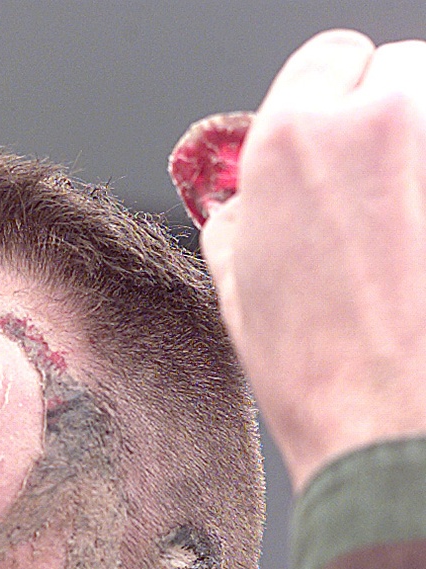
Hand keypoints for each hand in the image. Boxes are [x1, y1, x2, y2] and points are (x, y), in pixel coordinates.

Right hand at [200, 30, 425, 491]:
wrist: (393, 433)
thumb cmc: (319, 378)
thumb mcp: (239, 292)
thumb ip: (240, 220)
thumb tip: (246, 202)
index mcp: (296, 137)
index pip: (331, 58)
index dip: (329, 104)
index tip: (335, 141)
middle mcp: (382, 120)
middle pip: (399, 71)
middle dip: (386, 122)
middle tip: (375, 196)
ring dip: (422, 157)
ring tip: (406, 237)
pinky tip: (421, 258)